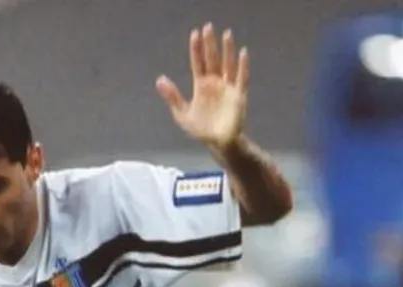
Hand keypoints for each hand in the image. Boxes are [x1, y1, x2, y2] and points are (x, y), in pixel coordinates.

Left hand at [156, 24, 248, 151]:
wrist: (218, 144)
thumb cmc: (201, 129)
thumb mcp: (183, 114)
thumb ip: (173, 97)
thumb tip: (159, 80)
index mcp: (201, 86)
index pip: (198, 63)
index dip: (196, 49)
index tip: (194, 34)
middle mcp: (215, 83)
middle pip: (212, 60)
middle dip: (210, 44)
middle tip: (208, 27)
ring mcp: (227, 88)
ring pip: (228, 65)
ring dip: (227, 50)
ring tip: (226, 34)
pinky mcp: (239, 95)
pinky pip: (241, 78)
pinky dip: (243, 67)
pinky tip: (242, 53)